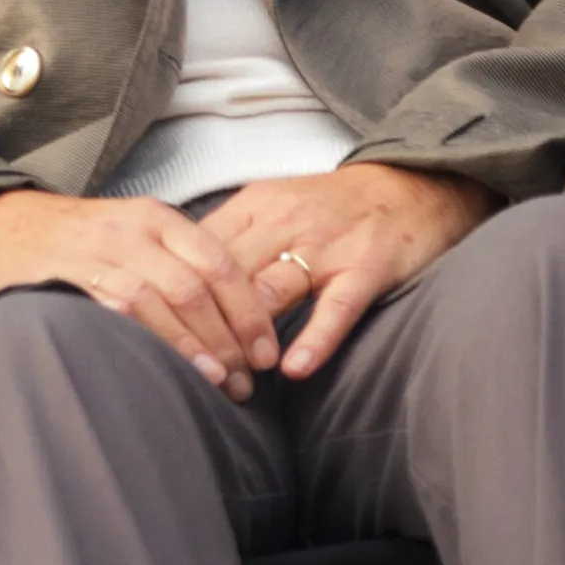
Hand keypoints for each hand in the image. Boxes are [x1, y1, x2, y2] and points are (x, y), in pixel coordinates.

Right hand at [0, 192, 289, 393]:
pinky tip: (168, 371)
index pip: (221, 264)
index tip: (269, 354)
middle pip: (198, 288)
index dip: (251, 312)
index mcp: (157, 218)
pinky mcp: (66, 278)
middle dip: (231, 338)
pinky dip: (149, 342)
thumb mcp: (132, 234)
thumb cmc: (76, 241)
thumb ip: (177, 265)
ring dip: (197, 348)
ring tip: (222, 384)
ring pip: (162, 301)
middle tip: (250, 382)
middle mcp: (133, 231)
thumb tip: (231, 323)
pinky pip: (116, 311)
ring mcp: (98, 253)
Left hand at [195, 162, 495, 379]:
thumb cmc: (334, 207)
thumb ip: (227, 242)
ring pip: (271, 292)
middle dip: (201, 327)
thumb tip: (171, 282)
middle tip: (182, 373)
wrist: (415, 184)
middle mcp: (284, 222)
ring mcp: (326, 246)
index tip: (149, 334)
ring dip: (245, 340)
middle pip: (225, 278)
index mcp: (254, 206)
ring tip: (229, 381)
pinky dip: (315, 337)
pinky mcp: (367, 266)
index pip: (196, 254)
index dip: (172, 296)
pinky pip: (336, 306)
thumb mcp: (272, 208)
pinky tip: (294, 368)